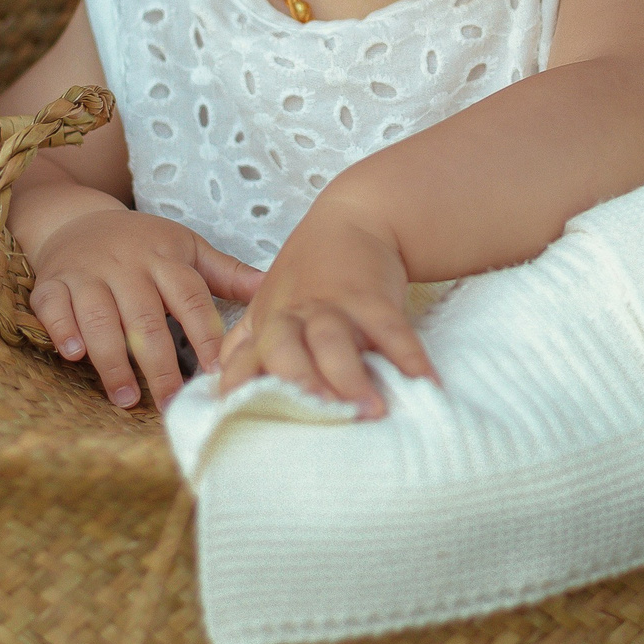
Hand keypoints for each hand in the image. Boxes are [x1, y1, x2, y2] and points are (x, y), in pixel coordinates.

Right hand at [26, 210, 262, 410]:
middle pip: (146, 318)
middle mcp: (126, 265)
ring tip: (127, 398)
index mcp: (165, 258)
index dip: (205, 338)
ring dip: (113, 360)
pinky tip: (75, 355)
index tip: (217, 373)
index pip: (191, 300)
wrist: (79, 220)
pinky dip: (62, 330)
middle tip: (171, 402)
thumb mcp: (187, 248)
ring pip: (100, 318)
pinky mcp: (52, 283)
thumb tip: (273, 285)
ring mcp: (87, 273)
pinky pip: (54, 307)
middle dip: (160, 364)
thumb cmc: (143, 243)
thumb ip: (227, 273)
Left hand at [217, 206, 436, 417]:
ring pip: (333, 340)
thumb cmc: (307, 274)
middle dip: (298, 383)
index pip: (242, 362)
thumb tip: (220, 387)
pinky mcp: (373, 297)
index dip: (241, 389)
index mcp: (266, 325)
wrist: (353, 220)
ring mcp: (334, 304)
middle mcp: (294, 316)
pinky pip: (390, 328)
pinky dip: (408, 355)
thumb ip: (245, 345)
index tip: (244, 422)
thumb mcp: (268, 305)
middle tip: (319, 417)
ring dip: (350, 376)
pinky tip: (424, 381)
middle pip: (285, 350)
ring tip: (372, 411)